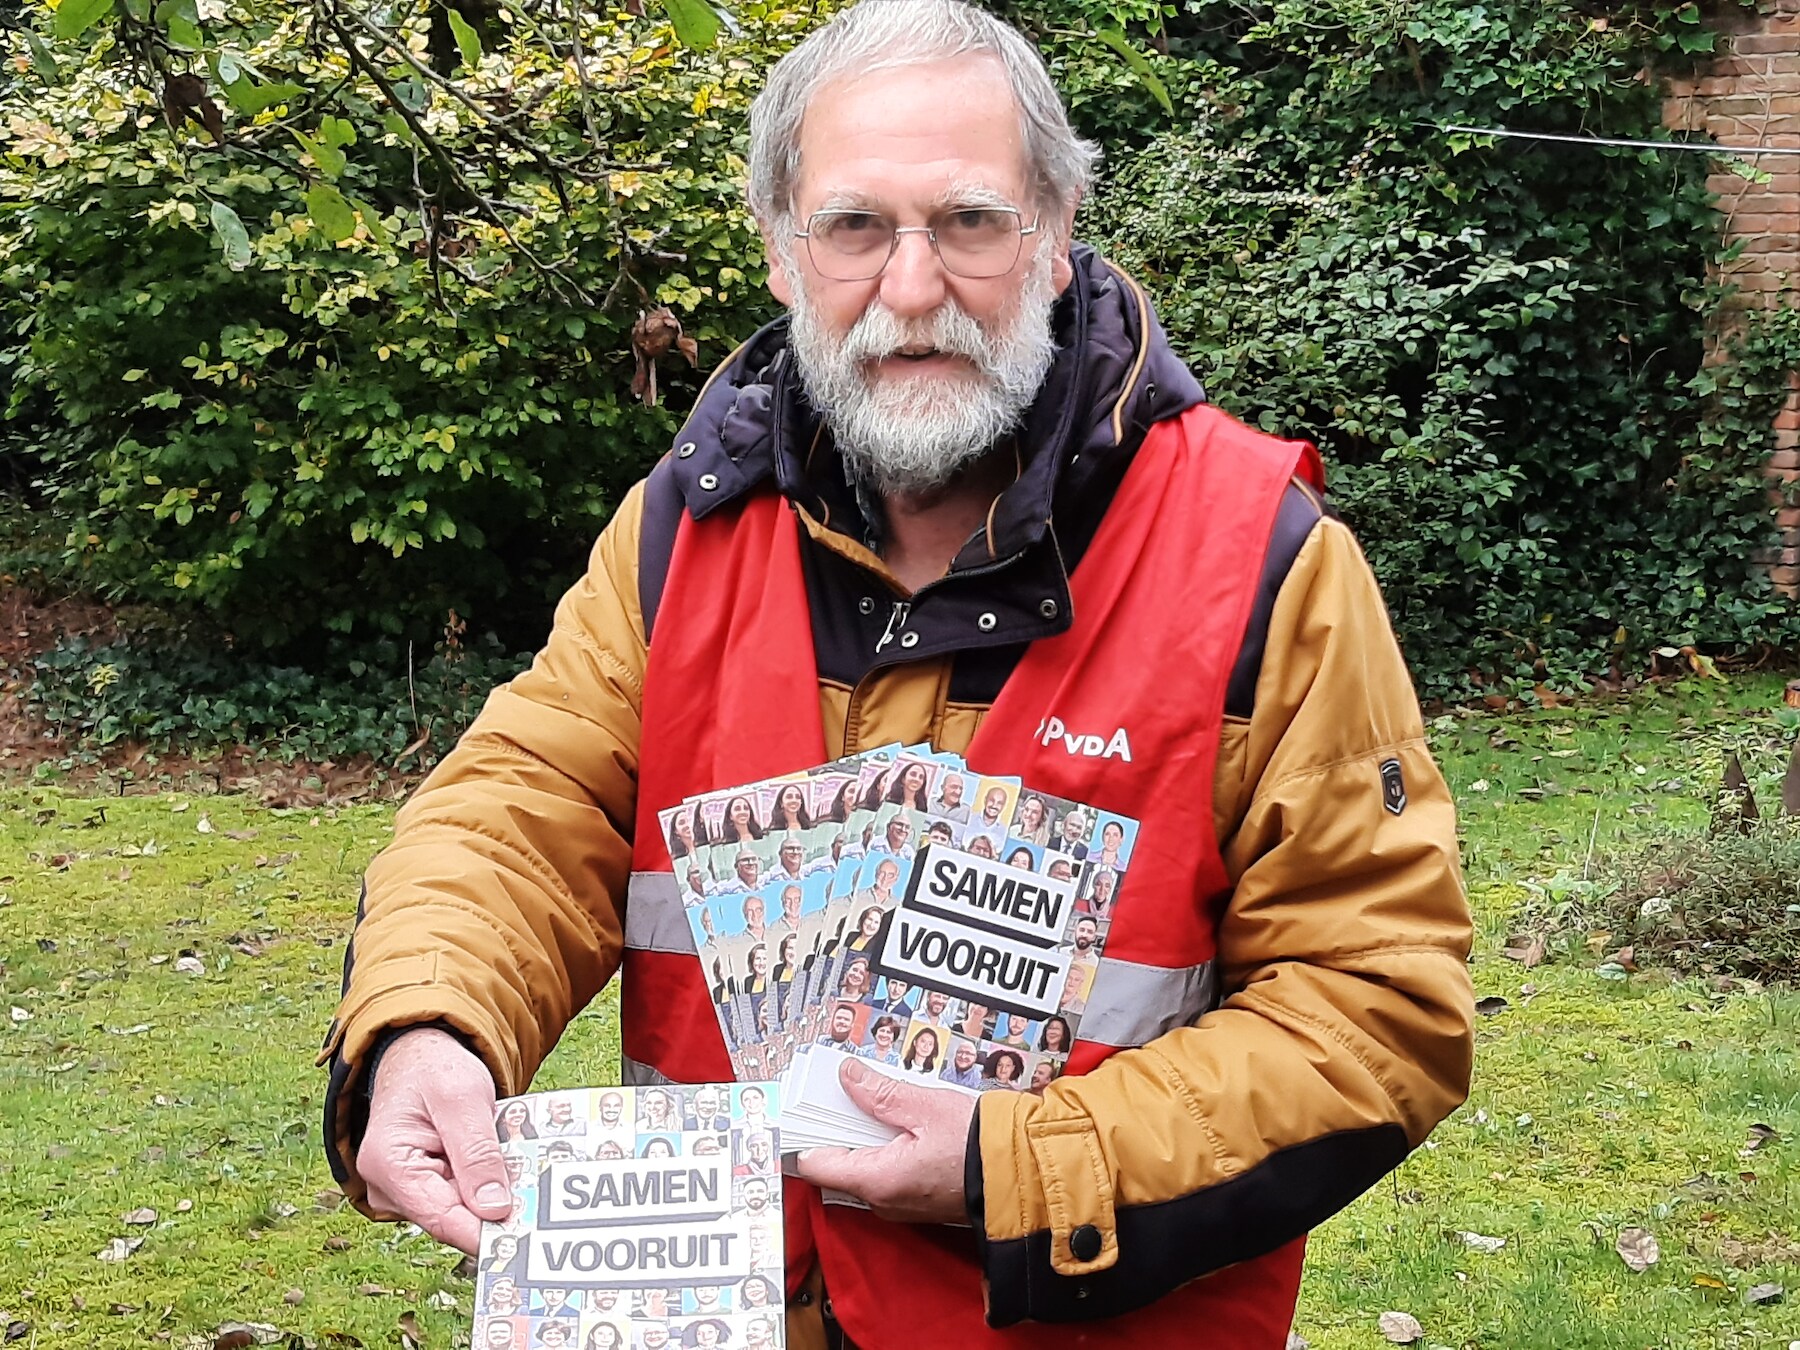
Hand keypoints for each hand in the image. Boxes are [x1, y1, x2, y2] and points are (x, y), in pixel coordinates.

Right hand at [358, 1026, 511, 1252]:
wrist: (421, 1056)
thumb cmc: (434, 1069)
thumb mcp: (462, 1097)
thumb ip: (476, 1152)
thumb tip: (494, 1209)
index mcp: (389, 1164)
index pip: (441, 1218)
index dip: (485, 1232)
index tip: (526, 1235)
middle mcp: (390, 1188)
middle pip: (454, 1217)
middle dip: (497, 1209)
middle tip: (543, 1198)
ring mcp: (408, 1191)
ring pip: (463, 1209)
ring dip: (497, 1194)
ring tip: (530, 1171)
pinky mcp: (428, 1187)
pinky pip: (465, 1197)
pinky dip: (490, 1184)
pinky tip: (513, 1169)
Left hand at [788, 1059, 976, 1223]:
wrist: (1024, 1175)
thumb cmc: (980, 1145)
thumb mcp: (926, 1107)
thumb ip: (881, 1093)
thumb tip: (848, 1076)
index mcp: (877, 1180)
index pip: (814, 1164)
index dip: (804, 1133)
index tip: (802, 1107)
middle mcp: (883, 1201)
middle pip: (838, 1163)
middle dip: (839, 1127)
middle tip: (844, 1092)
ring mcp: (900, 1206)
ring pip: (863, 1167)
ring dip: (864, 1135)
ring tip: (875, 1102)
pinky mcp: (917, 1201)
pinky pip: (886, 1174)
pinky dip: (885, 1148)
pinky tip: (898, 1123)